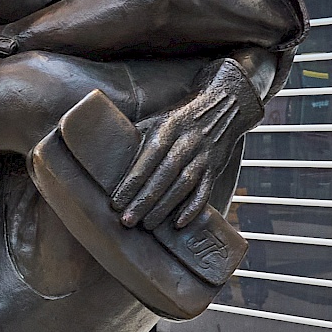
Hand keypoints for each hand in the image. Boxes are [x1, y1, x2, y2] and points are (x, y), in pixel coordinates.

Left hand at [110, 65, 260, 230]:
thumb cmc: (181, 117)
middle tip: (127, 220)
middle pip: (163, 175)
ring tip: (147, 225)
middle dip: (144, 200)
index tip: (116, 203)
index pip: (146, 160)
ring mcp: (203, 156)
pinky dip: (193, 208)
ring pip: (183, 185)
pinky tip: (178, 223)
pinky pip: (205, 191)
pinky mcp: (215, 168)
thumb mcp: (158, 119)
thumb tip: (106, 155)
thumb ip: (137, 138)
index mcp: (167, 129)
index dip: (131, 183)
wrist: (224, 106)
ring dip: (165, 207)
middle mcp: (186, 142)